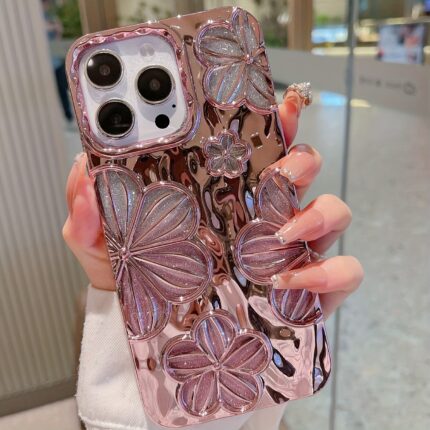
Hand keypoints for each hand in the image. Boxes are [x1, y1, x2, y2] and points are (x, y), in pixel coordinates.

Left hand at [63, 91, 362, 316]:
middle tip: (279, 172)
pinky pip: (341, 274)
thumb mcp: (104, 246)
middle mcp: (264, 214)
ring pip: (333, 213)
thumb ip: (89, 214)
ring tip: (282, 233)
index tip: (278, 104)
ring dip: (319, 215)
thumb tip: (84, 172)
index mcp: (225, 193)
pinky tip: (290, 281)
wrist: (155, 337)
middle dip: (302, 159)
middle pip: (305, 170)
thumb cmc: (138, 285)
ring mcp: (291, 250)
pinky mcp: (308, 291)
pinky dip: (327, 274)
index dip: (275, 121)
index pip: (259, 146)